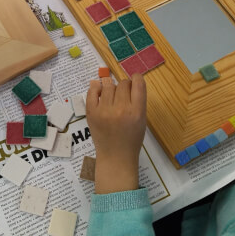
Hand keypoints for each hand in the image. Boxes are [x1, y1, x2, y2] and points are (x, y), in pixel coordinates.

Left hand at [86, 75, 146, 193]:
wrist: (115, 157)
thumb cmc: (131, 139)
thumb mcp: (142, 120)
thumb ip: (138, 101)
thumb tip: (130, 81)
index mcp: (137, 111)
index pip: (138, 83)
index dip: (136, 78)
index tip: (134, 80)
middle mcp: (121, 109)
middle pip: (123, 83)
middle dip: (124, 85)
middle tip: (123, 94)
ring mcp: (105, 111)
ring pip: (108, 85)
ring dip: (111, 87)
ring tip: (112, 95)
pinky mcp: (92, 113)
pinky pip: (92, 92)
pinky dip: (95, 88)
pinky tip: (98, 89)